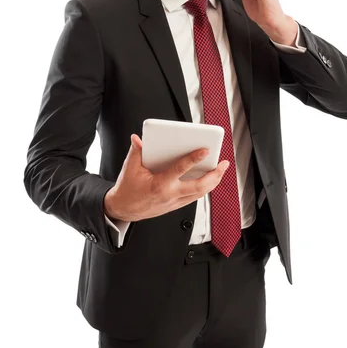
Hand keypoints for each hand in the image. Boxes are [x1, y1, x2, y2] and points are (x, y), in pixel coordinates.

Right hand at [104, 134, 229, 221]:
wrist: (123, 209)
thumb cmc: (127, 189)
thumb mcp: (130, 168)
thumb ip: (136, 151)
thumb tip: (138, 139)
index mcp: (160, 184)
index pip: (181, 169)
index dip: (194, 159)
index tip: (205, 150)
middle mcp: (170, 195)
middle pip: (199, 187)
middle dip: (214, 175)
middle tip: (223, 164)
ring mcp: (174, 202)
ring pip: (200, 194)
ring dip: (213, 182)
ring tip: (220, 170)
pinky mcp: (175, 206)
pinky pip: (194, 197)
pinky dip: (204, 188)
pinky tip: (209, 180)